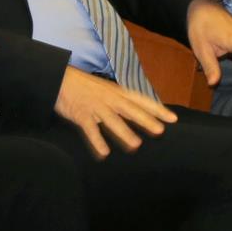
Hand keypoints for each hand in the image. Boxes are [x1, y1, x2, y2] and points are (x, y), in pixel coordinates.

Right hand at [54, 66, 177, 157]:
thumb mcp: (106, 90)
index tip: (173, 118)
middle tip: (160, 131)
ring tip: (136, 144)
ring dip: (124, 132)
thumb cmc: (84, 86)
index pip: (141, 100)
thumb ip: (121, 101)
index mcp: (116, 92)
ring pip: (112, 120)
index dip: (157, 109)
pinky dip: (97, 140)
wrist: (59, 77)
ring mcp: (95, 106)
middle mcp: (108, 98)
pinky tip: (104, 153)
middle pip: (130, 109)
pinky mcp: (80, 114)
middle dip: (145, 120)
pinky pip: (90, 129)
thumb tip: (140, 113)